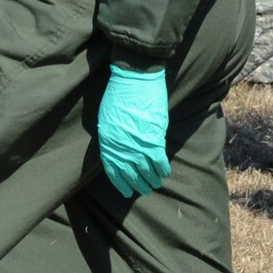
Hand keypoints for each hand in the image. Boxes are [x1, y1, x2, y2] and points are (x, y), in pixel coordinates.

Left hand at [97, 65, 170, 198]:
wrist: (133, 81)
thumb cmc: (118, 95)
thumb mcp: (108, 120)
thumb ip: (113, 137)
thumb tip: (121, 148)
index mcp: (108, 144)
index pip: (114, 172)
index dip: (121, 184)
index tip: (126, 191)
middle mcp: (122, 150)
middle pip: (131, 175)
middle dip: (139, 185)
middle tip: (145, 190)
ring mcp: (138, 147)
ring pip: (146, 172)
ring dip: (152, 180)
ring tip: (156, 184)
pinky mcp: (154, 141)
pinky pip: (159, 162)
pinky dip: (163, 169)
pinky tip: (165, 173)